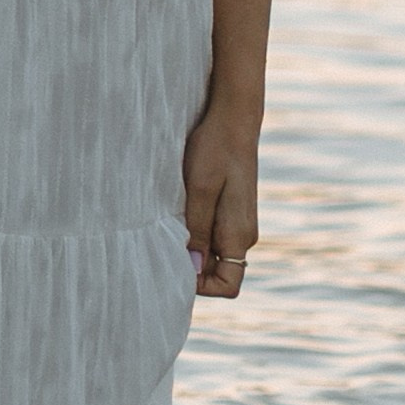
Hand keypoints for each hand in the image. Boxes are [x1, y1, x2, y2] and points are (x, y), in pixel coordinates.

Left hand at [182, 105, 259, 301]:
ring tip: (169, 220)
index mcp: (240, 234)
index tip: (175, 262)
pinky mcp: (229, 210)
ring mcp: (237, 222)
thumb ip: (197, 229)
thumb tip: (192, 268)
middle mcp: (243, 234)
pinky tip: (176, 208)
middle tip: (162, 240)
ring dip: (189, 245)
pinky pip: (210, 234)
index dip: (201, 285)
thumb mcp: (200, 189)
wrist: (232, 118)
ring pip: (211, 252)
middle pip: (217, 272)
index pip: (228, 286)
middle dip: (190, 266)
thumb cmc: (215, 149)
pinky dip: (192, 230)